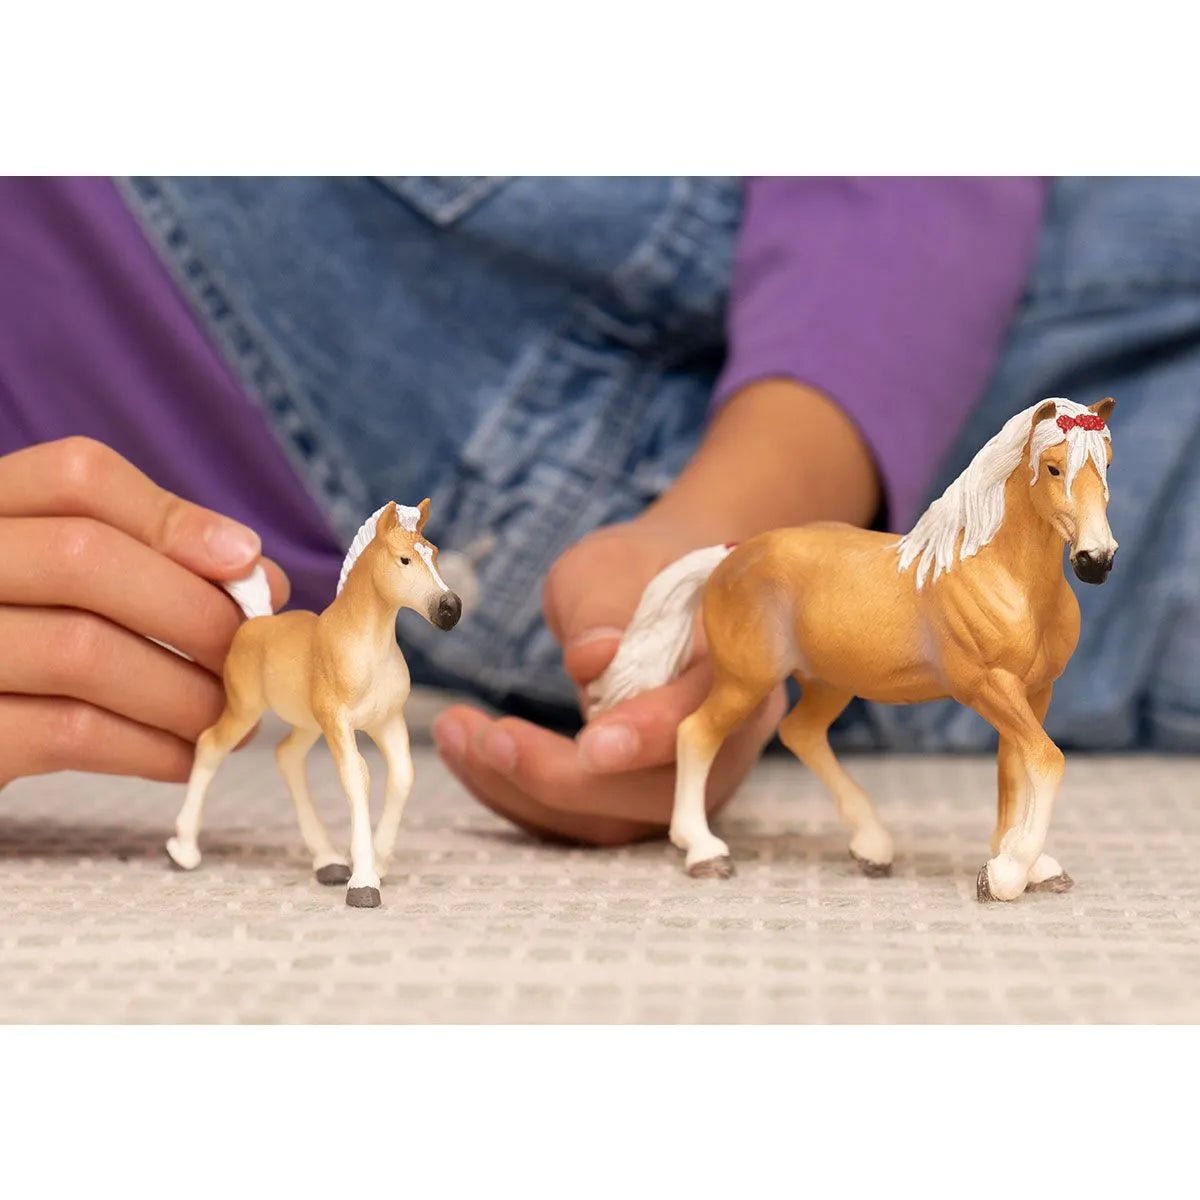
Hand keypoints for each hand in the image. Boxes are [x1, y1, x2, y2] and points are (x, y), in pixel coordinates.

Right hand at [0, 437, 288, 788]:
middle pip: (85, 556)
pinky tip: (183, 756)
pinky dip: (149, 747)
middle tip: (248, 659)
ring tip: (227, 715)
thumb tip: (260, 576)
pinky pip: (70, 732)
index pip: (77, 476)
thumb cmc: (31, 651)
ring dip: (183, 692)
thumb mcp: (69, 587)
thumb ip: (152, 559)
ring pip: (84, 651)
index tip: (247, 562)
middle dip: (195, 611)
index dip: (174, 518)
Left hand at [432, 519, 784, 844]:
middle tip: (487, 738)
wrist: (657, 595)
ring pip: (614, 820)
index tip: (593, 741)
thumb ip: (606, 603)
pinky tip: (469, 751)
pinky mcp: (642, 797)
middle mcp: (725, 737)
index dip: (650, 734)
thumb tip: (595, 659)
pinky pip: (583, 819)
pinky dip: (520, 795)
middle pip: (658, 791)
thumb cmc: (636, 572)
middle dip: (564, 777)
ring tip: (455, 734)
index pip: (704, 716)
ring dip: (525, 791)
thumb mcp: (613, 562)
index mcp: (737, 667)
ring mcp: (686, 779)